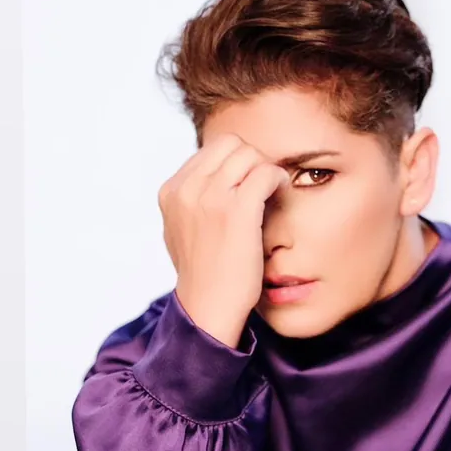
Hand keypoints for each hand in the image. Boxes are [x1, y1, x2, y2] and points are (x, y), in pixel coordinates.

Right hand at [158, 133, 289, 347]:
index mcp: (172, 190)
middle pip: (232, 144)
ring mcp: (210, 198)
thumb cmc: (202, 270)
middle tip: (260, 185)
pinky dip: (278, 180)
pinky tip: (279, 195)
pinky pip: (266, 172)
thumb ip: (190, 198)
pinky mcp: (237, 211)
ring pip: (250, 154)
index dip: (235, 163)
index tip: (245, 183)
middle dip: (251, 161)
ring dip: (265, 170)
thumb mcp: (180, 228)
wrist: (207, 306)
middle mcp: (187, 189)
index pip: (212, 149)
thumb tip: (212, 176)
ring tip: (270, 192)